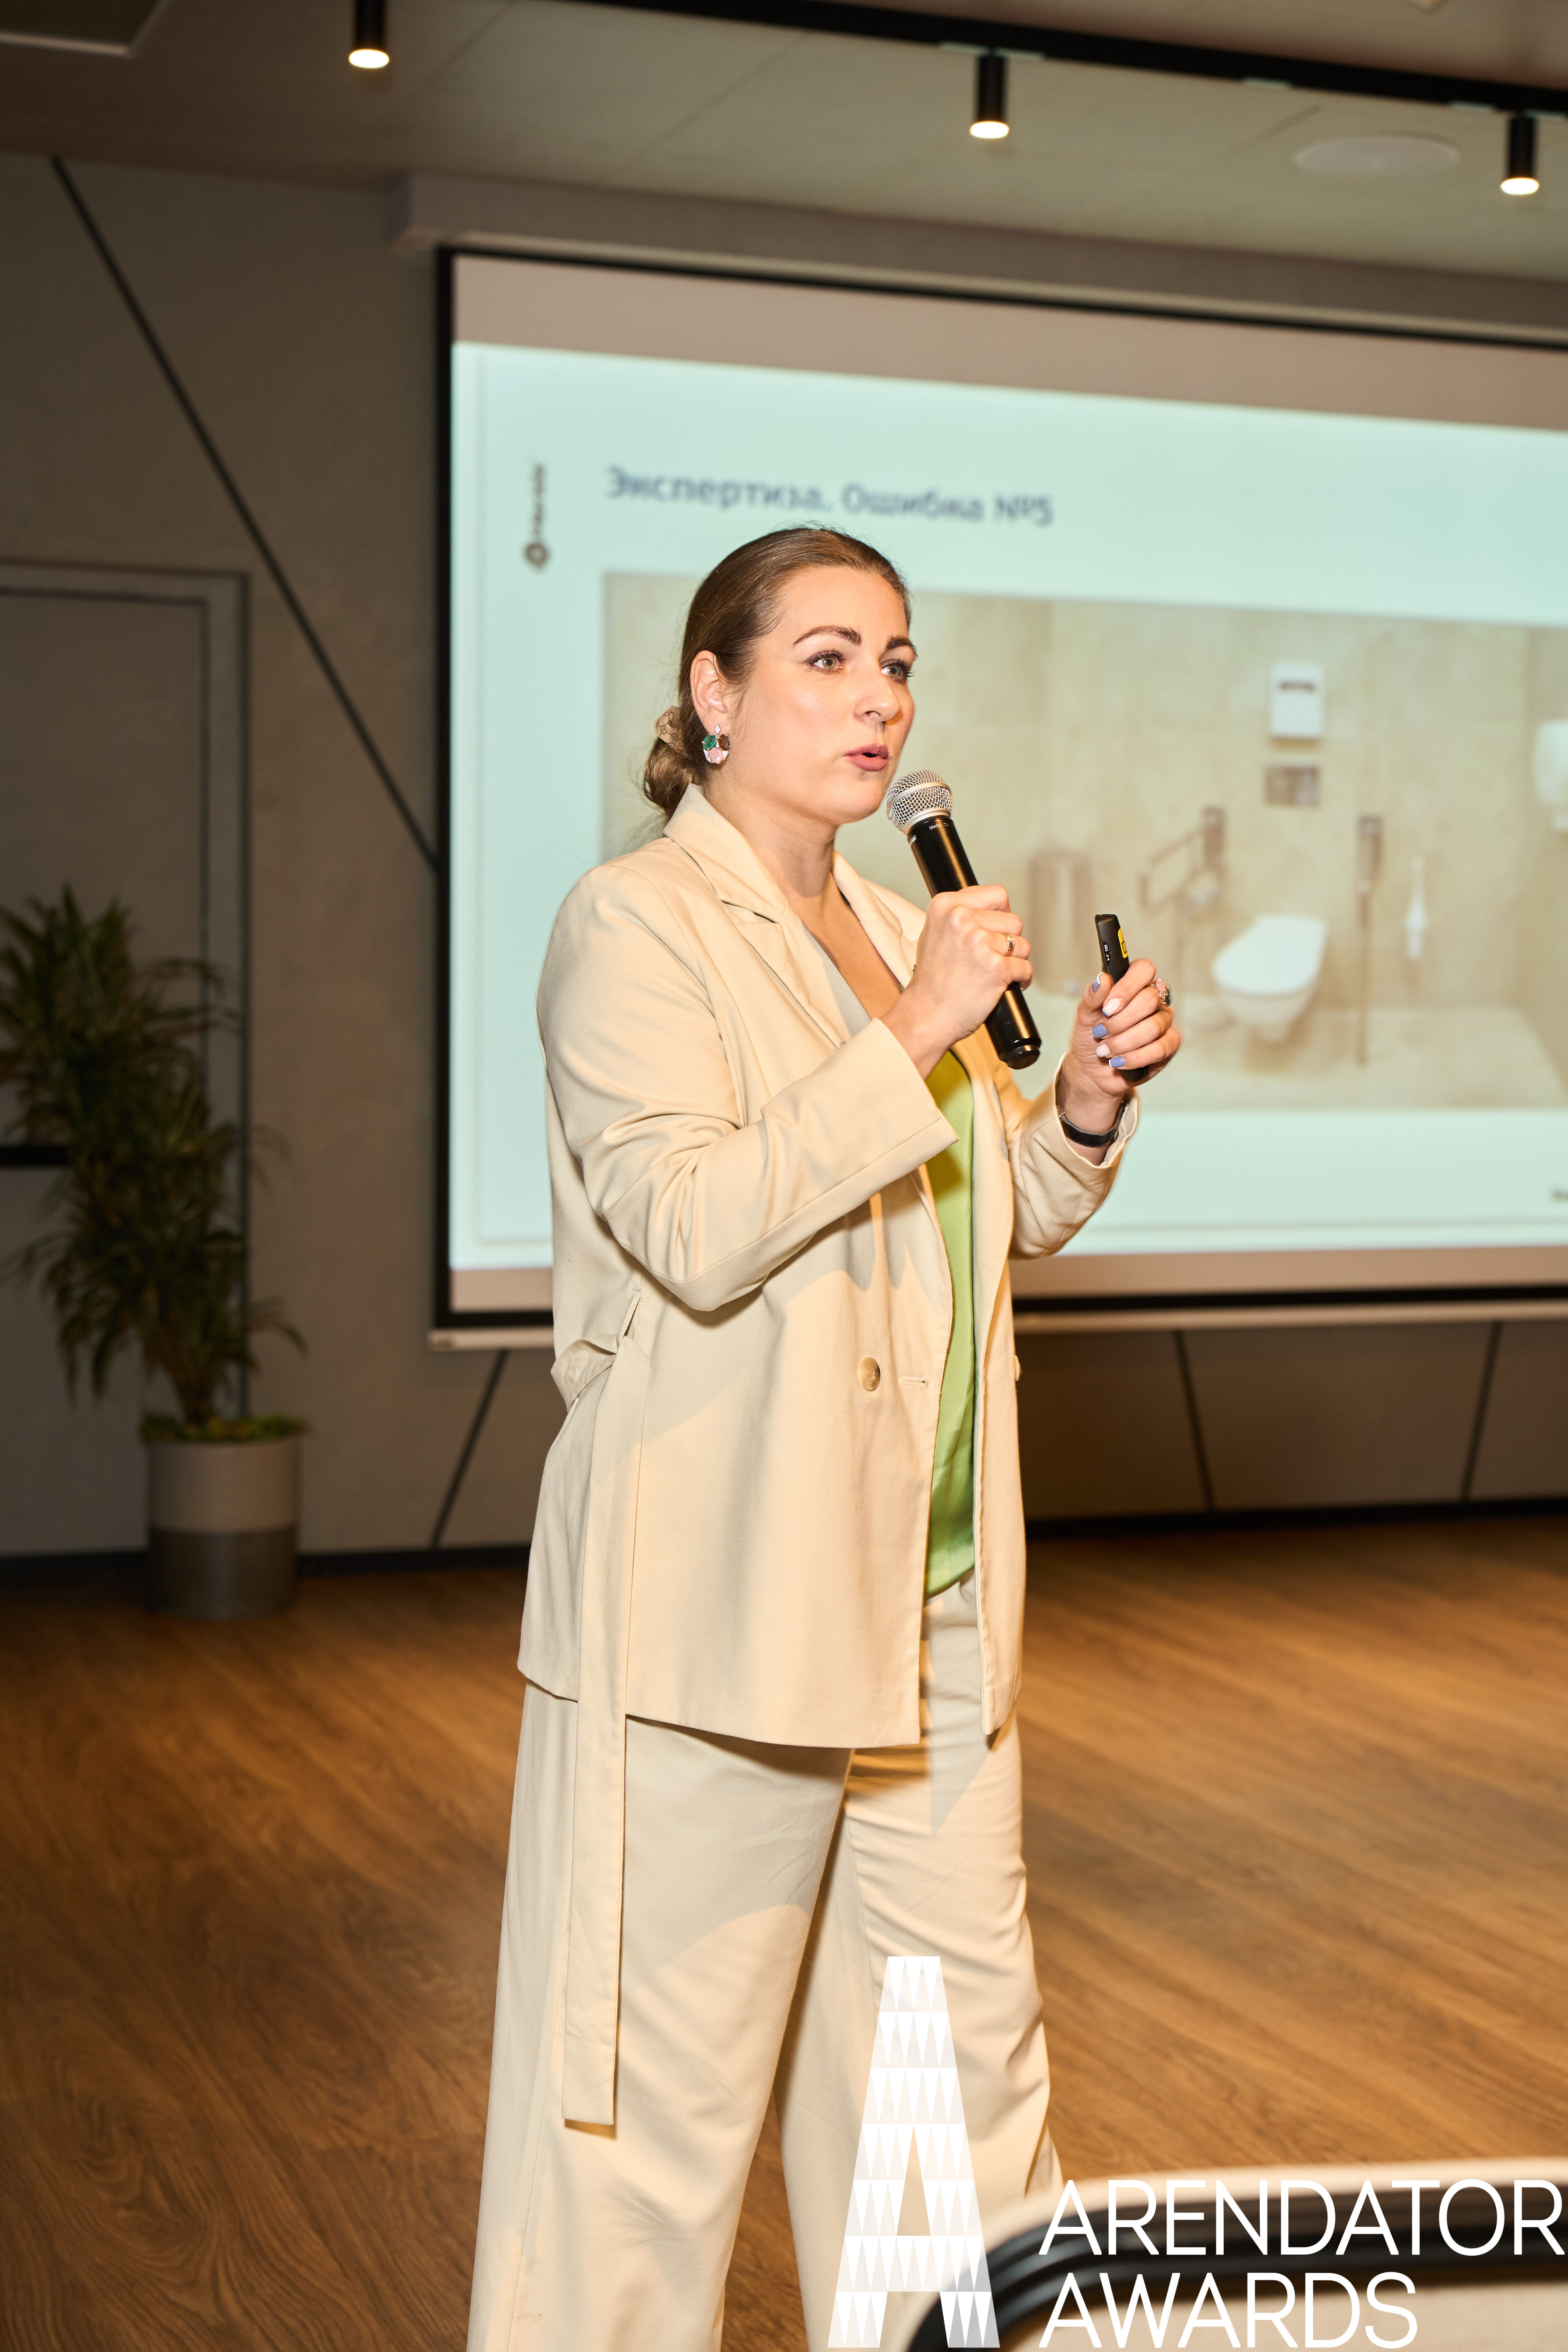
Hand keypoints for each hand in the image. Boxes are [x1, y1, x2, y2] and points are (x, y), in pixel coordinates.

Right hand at [882, 886, 1031, 1078]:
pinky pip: (1025, 967)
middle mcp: (961, 919)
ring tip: (994, 972)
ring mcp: (978, 942)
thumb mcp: (934, 933)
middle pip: (1013, 920)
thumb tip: (992, 911)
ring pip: (1022, 944)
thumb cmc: (931, 981)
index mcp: (946, 905)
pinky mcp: (994, 968)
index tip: (994, 930)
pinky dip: (1021, 979)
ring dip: (1015, 960)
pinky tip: (1004, 985)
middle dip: (1007, 941)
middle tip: (990, 958)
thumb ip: (960, 915)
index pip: (997, 895)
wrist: (925, 1015)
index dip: (1001, 915)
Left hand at [1057, 958, 1181, 1134]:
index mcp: (1134, 985)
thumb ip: (1092, 996)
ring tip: (1104, 1051)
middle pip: (1150, 999)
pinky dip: (1135, 1057)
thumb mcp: (1084, 1016)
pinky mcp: (1170, 1045)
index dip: (1127, 988)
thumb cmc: (1090, 1037)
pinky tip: (1119, 1062)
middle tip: (1100, 1033)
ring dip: (1124, 1042)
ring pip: (1154, 1026)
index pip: (1144, 969)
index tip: (1107, 1009)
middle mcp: (1153, 999)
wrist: (1091, 1069)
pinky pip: (1161, 1048)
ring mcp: (1164, 1021)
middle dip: (1120, 1022)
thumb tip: (1102, 979)